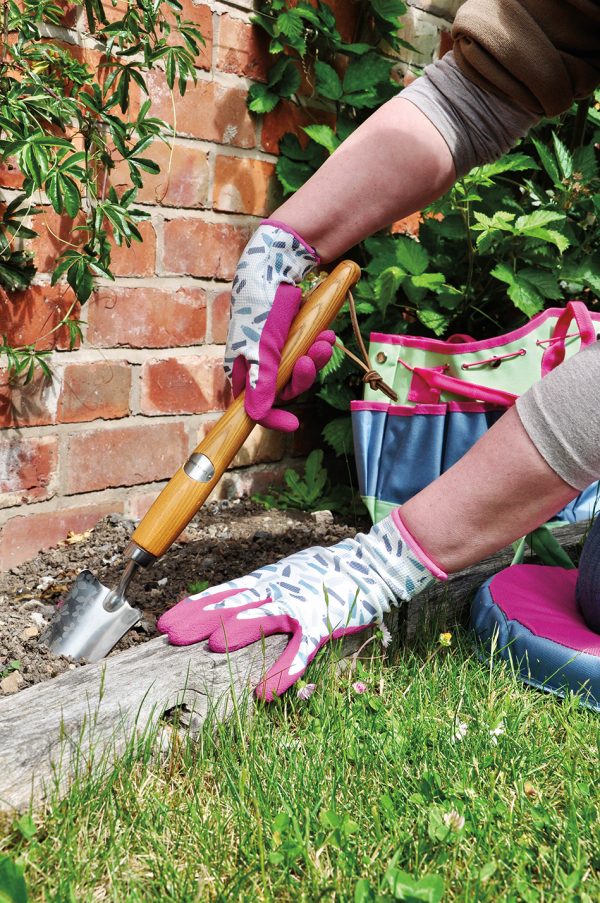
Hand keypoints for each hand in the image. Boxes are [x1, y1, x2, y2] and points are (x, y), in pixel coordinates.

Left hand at [157, 513, 436, 699]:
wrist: (372, 564)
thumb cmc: (329, 571)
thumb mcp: (290, 573)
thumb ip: (266, 589)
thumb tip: (237, 600)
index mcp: (268, 580)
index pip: (223, 593)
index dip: (194, 606)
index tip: (165, 620)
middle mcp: (278, 589)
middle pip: (235, 603)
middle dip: (202, 618)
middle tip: (171, 634)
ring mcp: (301, 605)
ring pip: (264, 618)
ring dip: (238, 632)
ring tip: (211, 648)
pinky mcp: (323, 624)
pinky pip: (302, 650)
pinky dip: (284, 671)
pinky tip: (266, 692)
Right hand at [224, 219, 330, 431]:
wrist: (278, 264)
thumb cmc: (261, 304)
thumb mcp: (261, 346)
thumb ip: (261, 381)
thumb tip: (255, 416)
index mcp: (242, 367)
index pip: (254, 404)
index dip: (271, 417)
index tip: (293, 424)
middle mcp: (258, 362)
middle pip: (283, 389)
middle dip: (302, 377)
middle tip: (311, 360)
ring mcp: (275, 350)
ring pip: (299, 371)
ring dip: (314, 359)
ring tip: (324, 340)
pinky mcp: (292, 338)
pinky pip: (308, 352)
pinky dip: (318, 345)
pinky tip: (326, 333)